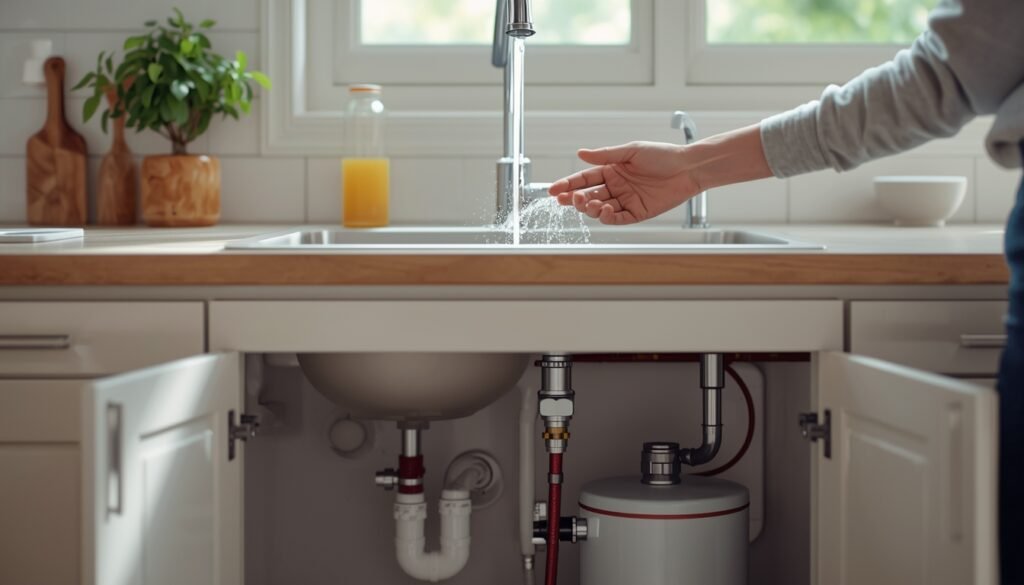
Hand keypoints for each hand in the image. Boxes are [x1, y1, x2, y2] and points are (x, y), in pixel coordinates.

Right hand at [547, 141, 703, 224]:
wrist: (687, 169)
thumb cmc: (662, 156)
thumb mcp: (631, 151)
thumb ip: (605, 155)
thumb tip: (580, 153)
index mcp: (612, 170)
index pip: (584, 179)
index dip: (567, 184)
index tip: (552, 190)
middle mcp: (616, 187)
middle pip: (588, 196)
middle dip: (574, 199)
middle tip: (566, 199)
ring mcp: (625, 201)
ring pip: (599, 209)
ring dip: (589, 208)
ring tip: (587, 203)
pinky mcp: (637, 213)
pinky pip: (617, 218)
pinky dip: (606, 217)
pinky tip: (603, 210)